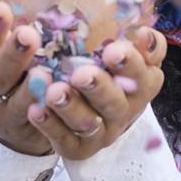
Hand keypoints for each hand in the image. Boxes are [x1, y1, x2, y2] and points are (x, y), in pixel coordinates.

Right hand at [0, 0, 52, 155]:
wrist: (3, 131)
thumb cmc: (1, 79)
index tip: (0, 6)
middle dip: (11, 54)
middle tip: (28, 35)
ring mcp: (8, 115)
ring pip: (17, 103)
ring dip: (30, 89)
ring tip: (44, 73)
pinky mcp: (29, 134)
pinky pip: (40, 127)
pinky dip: (48, 116)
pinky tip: (59, 102)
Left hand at [25, 27, 166, 160]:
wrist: (95, 113)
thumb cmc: (110, 71)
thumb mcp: (127, 54)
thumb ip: (141, 43)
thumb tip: (144, 32)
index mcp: (142, 84)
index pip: (143, 74)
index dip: (130, 63)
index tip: (112, 50)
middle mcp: (125, 111)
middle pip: (114, 102)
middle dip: (98, 88)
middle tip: (81, 74)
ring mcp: (102, 132)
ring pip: (88, 123)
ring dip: (70, 107)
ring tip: (53, 92)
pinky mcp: (78, 148)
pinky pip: (64, 140)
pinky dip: (50, 125)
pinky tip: (36, 109)